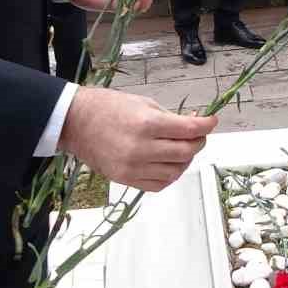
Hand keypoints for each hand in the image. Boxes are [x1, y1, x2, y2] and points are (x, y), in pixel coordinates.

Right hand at [58, 87, 216, 191]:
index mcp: (147, 124)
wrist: (75, 122)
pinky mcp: (125, 179)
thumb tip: (194, 126)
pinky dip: (169, 174)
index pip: (189, 130)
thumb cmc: (108, 107)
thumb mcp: (143, 103)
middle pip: (186, 152)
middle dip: (198, 142)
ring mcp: (133, 167)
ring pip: (175, 171)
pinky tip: (168, 162)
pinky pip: (159, 184)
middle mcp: (141, 148)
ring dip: (185, 159)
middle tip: (197, 134)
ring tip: (181, 147)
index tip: (212, 121)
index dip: (206, 125)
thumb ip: (170, 118)